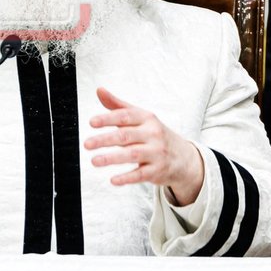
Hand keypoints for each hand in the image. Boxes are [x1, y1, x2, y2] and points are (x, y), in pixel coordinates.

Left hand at [85, 88, 204, 205]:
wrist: (183, 157)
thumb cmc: (154, 134)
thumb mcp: (140, 117)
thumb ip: (118, 106)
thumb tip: (99, 90)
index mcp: (146, 118)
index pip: (125, 116)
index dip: (108, 118)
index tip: (92, 122)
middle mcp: (153, 134)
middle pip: (126, 136)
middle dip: (105, 140)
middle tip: (87, 144)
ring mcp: (156, 152)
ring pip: (132, 155)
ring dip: (112, 158)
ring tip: (94, 161)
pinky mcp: (157, 170)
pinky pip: (141, 174)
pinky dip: (127, 178)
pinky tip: (113, 180)